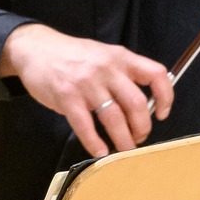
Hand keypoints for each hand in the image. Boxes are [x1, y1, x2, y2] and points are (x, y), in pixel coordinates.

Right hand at [0, 22, 172, 157]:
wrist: (34, 48)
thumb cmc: (71, 55)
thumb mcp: (103, 55)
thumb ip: (122, 74)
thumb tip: (142, 106)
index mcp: (120, 57)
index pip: (156, 74)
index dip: (165, 97)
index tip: (162, 114)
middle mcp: (106, 69)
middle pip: (136, 104)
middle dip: (142, 128)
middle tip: (138, 138)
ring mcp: (86, 83)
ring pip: (114, 118)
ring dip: (122, 140)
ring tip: (123, 150)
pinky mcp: (66, 96)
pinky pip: (85, 126)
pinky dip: (94, 143)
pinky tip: (99, 151)